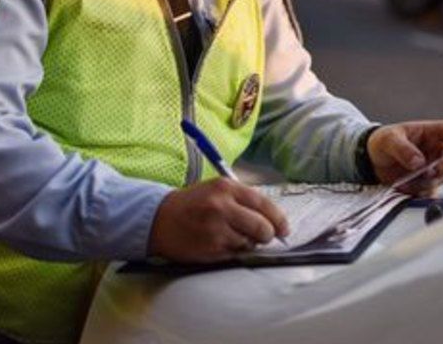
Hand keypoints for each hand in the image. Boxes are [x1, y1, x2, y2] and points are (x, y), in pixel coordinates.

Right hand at [147, 179, 289, 262]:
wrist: (158, 219)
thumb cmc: (193, 204)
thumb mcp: (217, 190)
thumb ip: (244, 200)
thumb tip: (273, 219)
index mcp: (226, 188)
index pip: (264, 204)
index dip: (278, 219)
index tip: (284, 229)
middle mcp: (221, 207)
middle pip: (262, 227)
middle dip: (268, 235)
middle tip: (265, 236)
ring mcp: (215, 230)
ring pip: (250, 243)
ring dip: (248, 243)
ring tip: (232, 235)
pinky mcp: (210, 248)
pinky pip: (235, 254)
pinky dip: (234, 251)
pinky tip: (221, 243)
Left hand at [367, 120, 442, 196]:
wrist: (371, 161)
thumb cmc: (383, 142)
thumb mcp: (389, 140)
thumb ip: (403, 149)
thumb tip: (419, 162)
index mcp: (432, 133)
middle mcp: (436, 151)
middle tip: (433, 169)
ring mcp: (432, 169)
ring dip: (428, 180)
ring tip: (407, 177)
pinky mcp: (425, 184)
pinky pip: (431, 191)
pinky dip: (420, 191)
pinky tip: (406, 186)